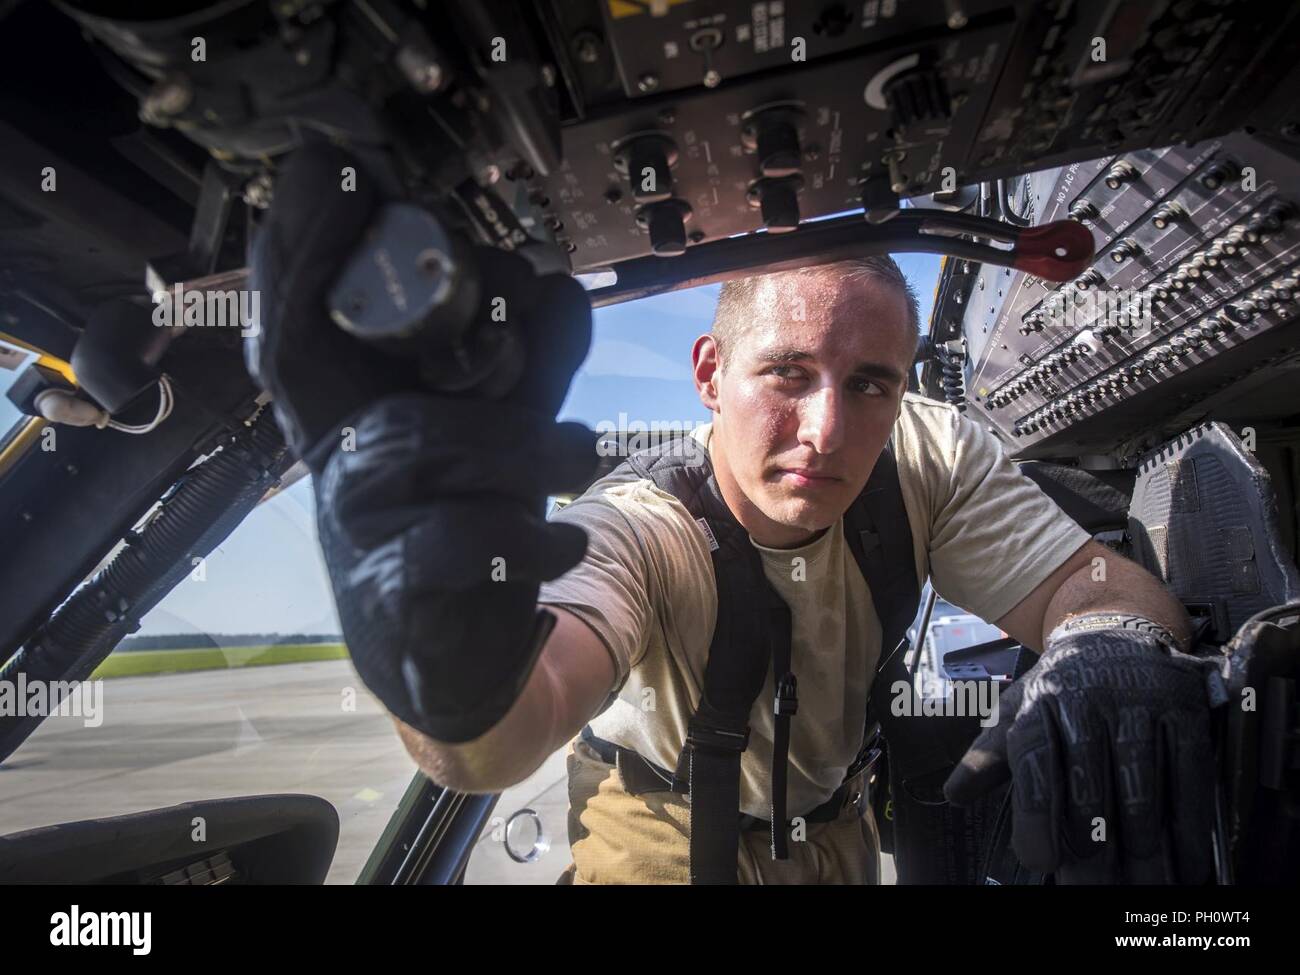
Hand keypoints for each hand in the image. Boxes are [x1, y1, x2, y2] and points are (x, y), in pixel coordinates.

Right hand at [246, 143, 598, 742]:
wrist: (464, 658)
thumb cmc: (471, 532)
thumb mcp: (507, 439)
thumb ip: (528, 370)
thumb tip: (560, 290)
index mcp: (351, 418)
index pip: (299, 329)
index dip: (303, 255)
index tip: (328, 170)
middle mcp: (339, 469)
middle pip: (392, 387)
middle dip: (487, 381)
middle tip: (548, 397)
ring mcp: (356, 536)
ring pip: (432, 451)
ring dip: (526, 455)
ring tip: (567, 464)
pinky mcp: (394, 599)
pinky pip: (464, 540)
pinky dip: (529, 537)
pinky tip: (553, 546)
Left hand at [944, 615, 1221, 882]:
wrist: (1114, 630)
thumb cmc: (1062, 687)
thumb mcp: (1018, 709)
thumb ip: (988, 756)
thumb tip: (954, 796)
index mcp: (1040, 702)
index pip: (1033, 759)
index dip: (1037, 814)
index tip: (1039, 862)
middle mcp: (1088, 698)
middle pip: (1088, 781)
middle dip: (1091, 843)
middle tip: (1093, 887)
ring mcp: (1139, 702)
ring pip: (1140, 784)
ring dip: (1142, 846)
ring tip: (1141, 887)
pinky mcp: (1183, 709)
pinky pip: (1190, 774)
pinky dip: (1191, 826)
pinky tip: (1187, 864)